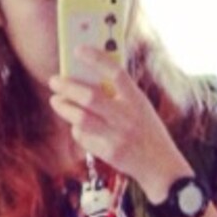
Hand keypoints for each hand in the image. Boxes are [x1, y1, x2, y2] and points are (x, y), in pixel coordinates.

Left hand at [48, 47, 190, 199]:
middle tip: (54, 80)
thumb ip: (120, 94)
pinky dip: (76, 129)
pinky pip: (84, 137)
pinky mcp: (109, 153)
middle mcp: (127, 117)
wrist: (161, 167)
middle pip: (90, 97)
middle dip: (67, 86)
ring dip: (64, 107)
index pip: (116, 73)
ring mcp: (117, 136)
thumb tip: (87, 78)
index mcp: (137, 100)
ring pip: (81, 118)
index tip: (78, 50)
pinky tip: (77, 125)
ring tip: (57, 100)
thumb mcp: (141, 108)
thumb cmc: (148, 132)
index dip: (96, 59)